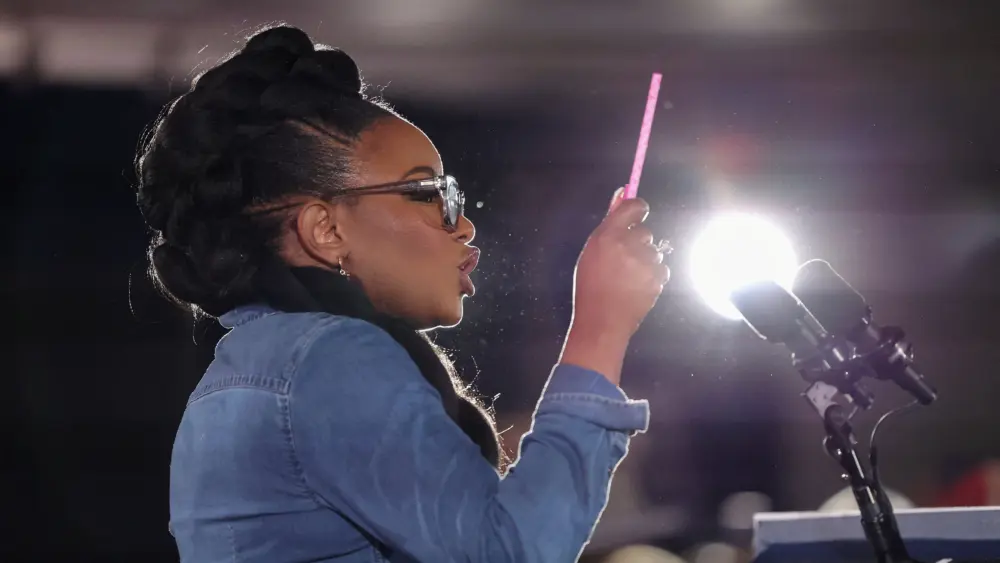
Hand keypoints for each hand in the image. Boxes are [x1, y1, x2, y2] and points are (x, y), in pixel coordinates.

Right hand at [560, 188, 669, 383]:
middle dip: (637, 243)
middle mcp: (628, 246)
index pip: (634, 206)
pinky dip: (652, 276)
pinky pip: (661, 268)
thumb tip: (622, 191)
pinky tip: (637, 288)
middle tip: (622, 262)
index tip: (636, 215)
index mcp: (607, 236)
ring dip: (645, 261)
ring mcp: (645, 263)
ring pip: (654, 251)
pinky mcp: (658, 278)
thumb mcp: (591, 252)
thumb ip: (610, 221)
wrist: (602, 323)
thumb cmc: (591, 287)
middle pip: (644, 232)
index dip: (637, 209)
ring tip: (628, 279)